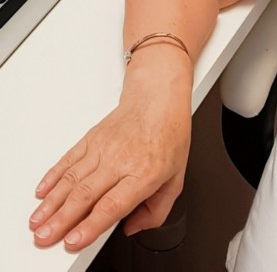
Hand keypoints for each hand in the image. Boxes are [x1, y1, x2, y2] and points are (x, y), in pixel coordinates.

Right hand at [29, 69, 191, 251]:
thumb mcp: (176, 176)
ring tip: (37, 222)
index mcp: (144, 172)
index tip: (72, 241)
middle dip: (61, 220)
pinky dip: (52, 177)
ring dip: (51, 203)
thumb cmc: (169, 134)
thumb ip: (158, 210)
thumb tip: (133, 228)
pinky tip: (42, 192)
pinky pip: (68, 159)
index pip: (112, 205)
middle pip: (85, 195)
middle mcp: (120, 159)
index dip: (89, 226)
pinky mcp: (91, 138)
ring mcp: (103, 147)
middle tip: (44, 238)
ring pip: (72, 179)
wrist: (159, 97)